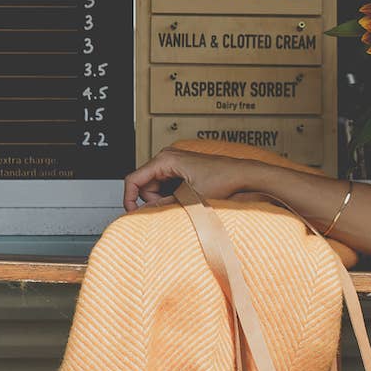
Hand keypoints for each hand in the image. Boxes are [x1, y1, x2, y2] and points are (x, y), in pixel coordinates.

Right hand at [123, 147, 246, 211]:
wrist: (242, 174)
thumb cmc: (223, 179)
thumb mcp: (189, 197)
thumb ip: (163, 205)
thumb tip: (144, 213)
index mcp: (165, 159)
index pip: (133, 179)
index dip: (129, 198)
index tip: (132, 214)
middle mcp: (167, 157)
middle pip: (144, 184)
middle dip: (153, 200)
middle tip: (173, 205)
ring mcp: (173, 162)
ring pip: (154, 187)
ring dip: (163, 198)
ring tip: (183, 199)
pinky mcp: (180, 168)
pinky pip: (165, 185)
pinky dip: (170, 194)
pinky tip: (185, 197)